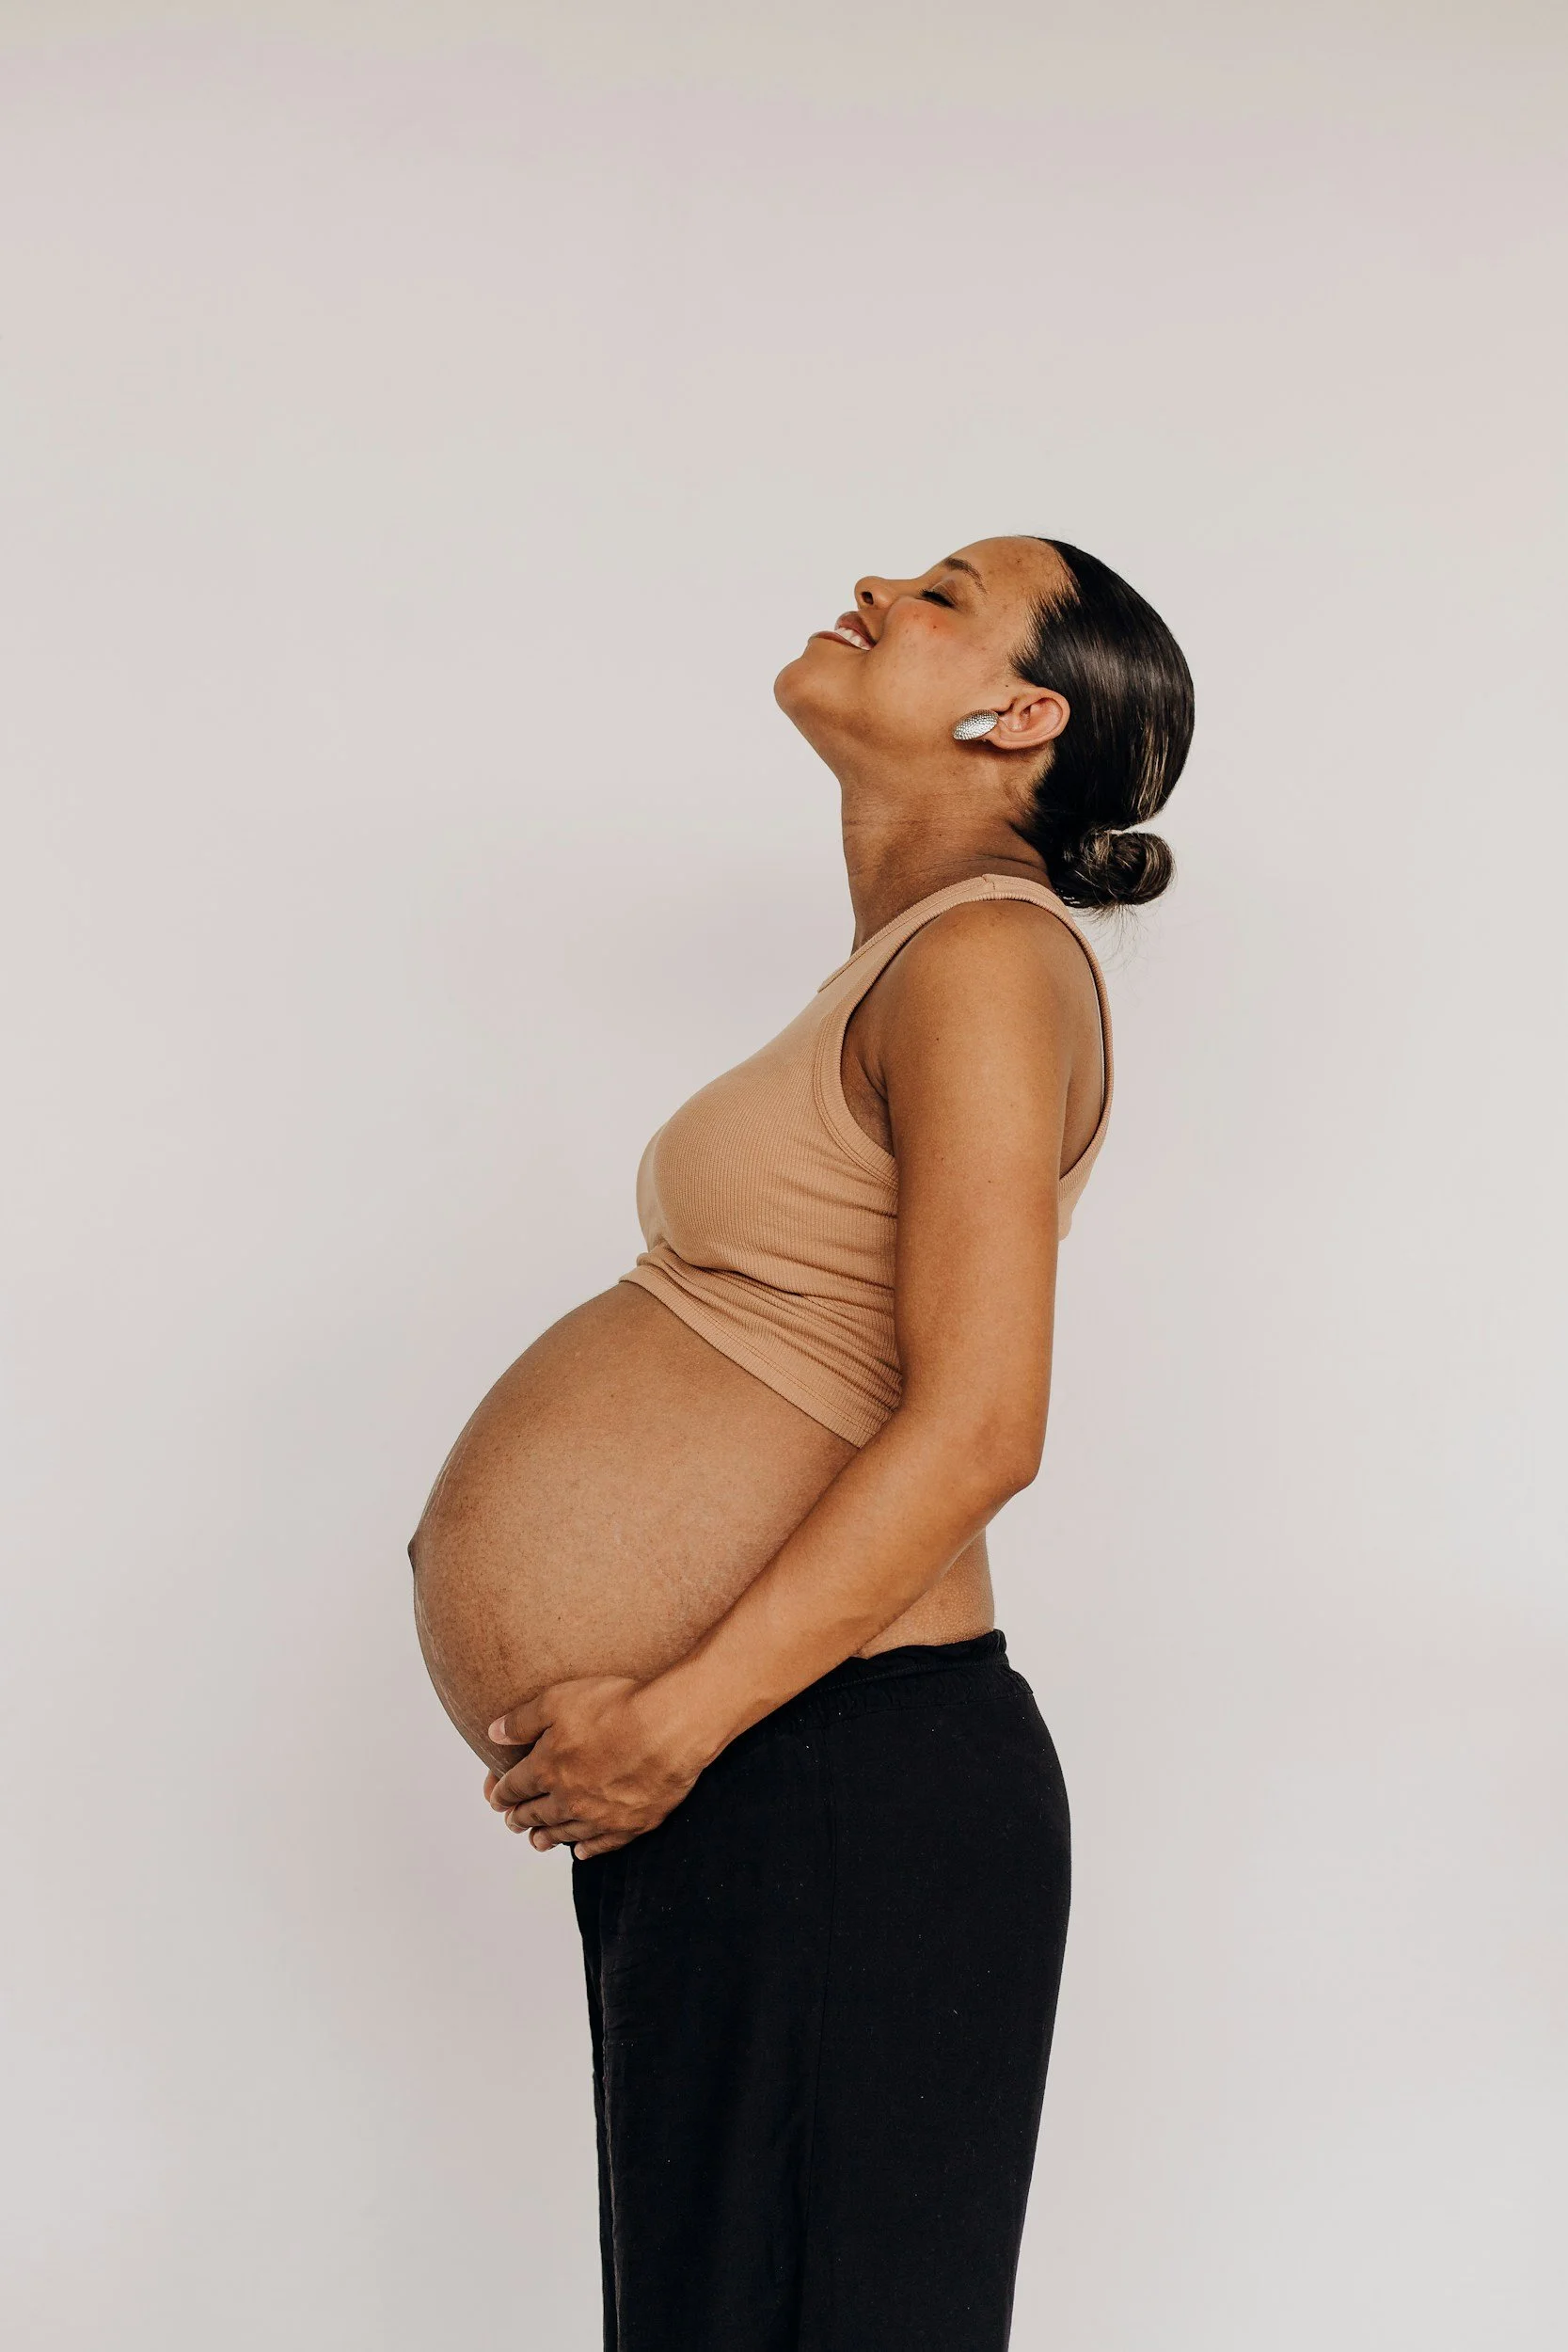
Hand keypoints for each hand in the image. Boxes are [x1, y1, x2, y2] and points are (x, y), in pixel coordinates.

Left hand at [484, 1676, 702, 1858]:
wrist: (669, 1728)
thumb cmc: (616, 1707)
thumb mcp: (558, 1699)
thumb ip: (522, 1720)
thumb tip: (493, 1733)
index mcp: (546, 1769)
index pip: (515, 1786)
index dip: (501, 1793)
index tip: (494, 1798)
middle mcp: (568, 1800)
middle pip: (536, 1813)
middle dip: (519, 1817)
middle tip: (511, 1822)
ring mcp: (599, 1816)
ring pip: (564, 1833)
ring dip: (546, 1838)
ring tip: (536, 1842)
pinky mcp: (630, 1825)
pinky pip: (601, 1845)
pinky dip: (587, 1849)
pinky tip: (581, 1852)